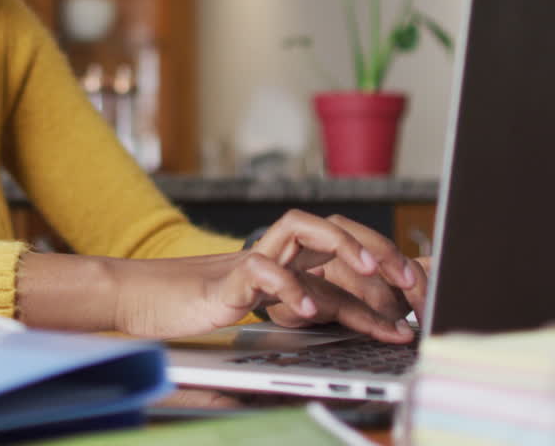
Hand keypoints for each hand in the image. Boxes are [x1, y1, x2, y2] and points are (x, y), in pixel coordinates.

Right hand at [109, 210, 420, 340]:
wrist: (136, 300)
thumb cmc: (195, 307)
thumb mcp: (264, 315)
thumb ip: (301, 309)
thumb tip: (350, 324)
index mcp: (287, 263)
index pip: (343, 252)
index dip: (385, 268)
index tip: (418, 296)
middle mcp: (272, 255)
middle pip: (332, 230)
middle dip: (378, 250)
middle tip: (411, 282)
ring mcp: (249, 262)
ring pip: (300, 230)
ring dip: (343, 247)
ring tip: (375, 277)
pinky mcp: (224, 279)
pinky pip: (260, 270)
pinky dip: (287, 287)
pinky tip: (310, 311)